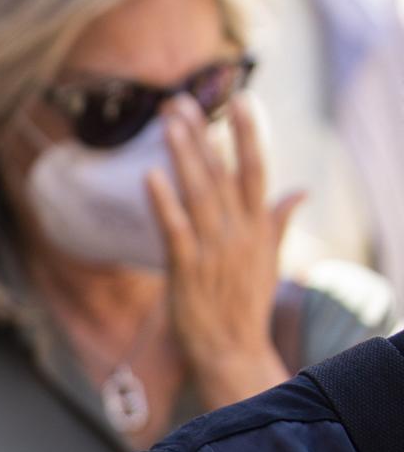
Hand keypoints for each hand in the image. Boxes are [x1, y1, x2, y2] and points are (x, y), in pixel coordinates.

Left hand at [145, 92, 299, 406]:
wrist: (232, 352)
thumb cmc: (246, 305)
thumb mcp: (269, 260)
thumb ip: (280, 222)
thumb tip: (301, 192)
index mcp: (259, 227)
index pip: (256, 170)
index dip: (251, 134)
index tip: (243, 99)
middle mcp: (240, 233)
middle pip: (221, 173)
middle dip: (203, 133)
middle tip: (179, 99)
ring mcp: (214, 250)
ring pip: (198, 192)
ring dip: (182, 154)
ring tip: (168, 122)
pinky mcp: (187, 270)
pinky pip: (174, 230)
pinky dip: (163, 203)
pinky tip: (150, 176)